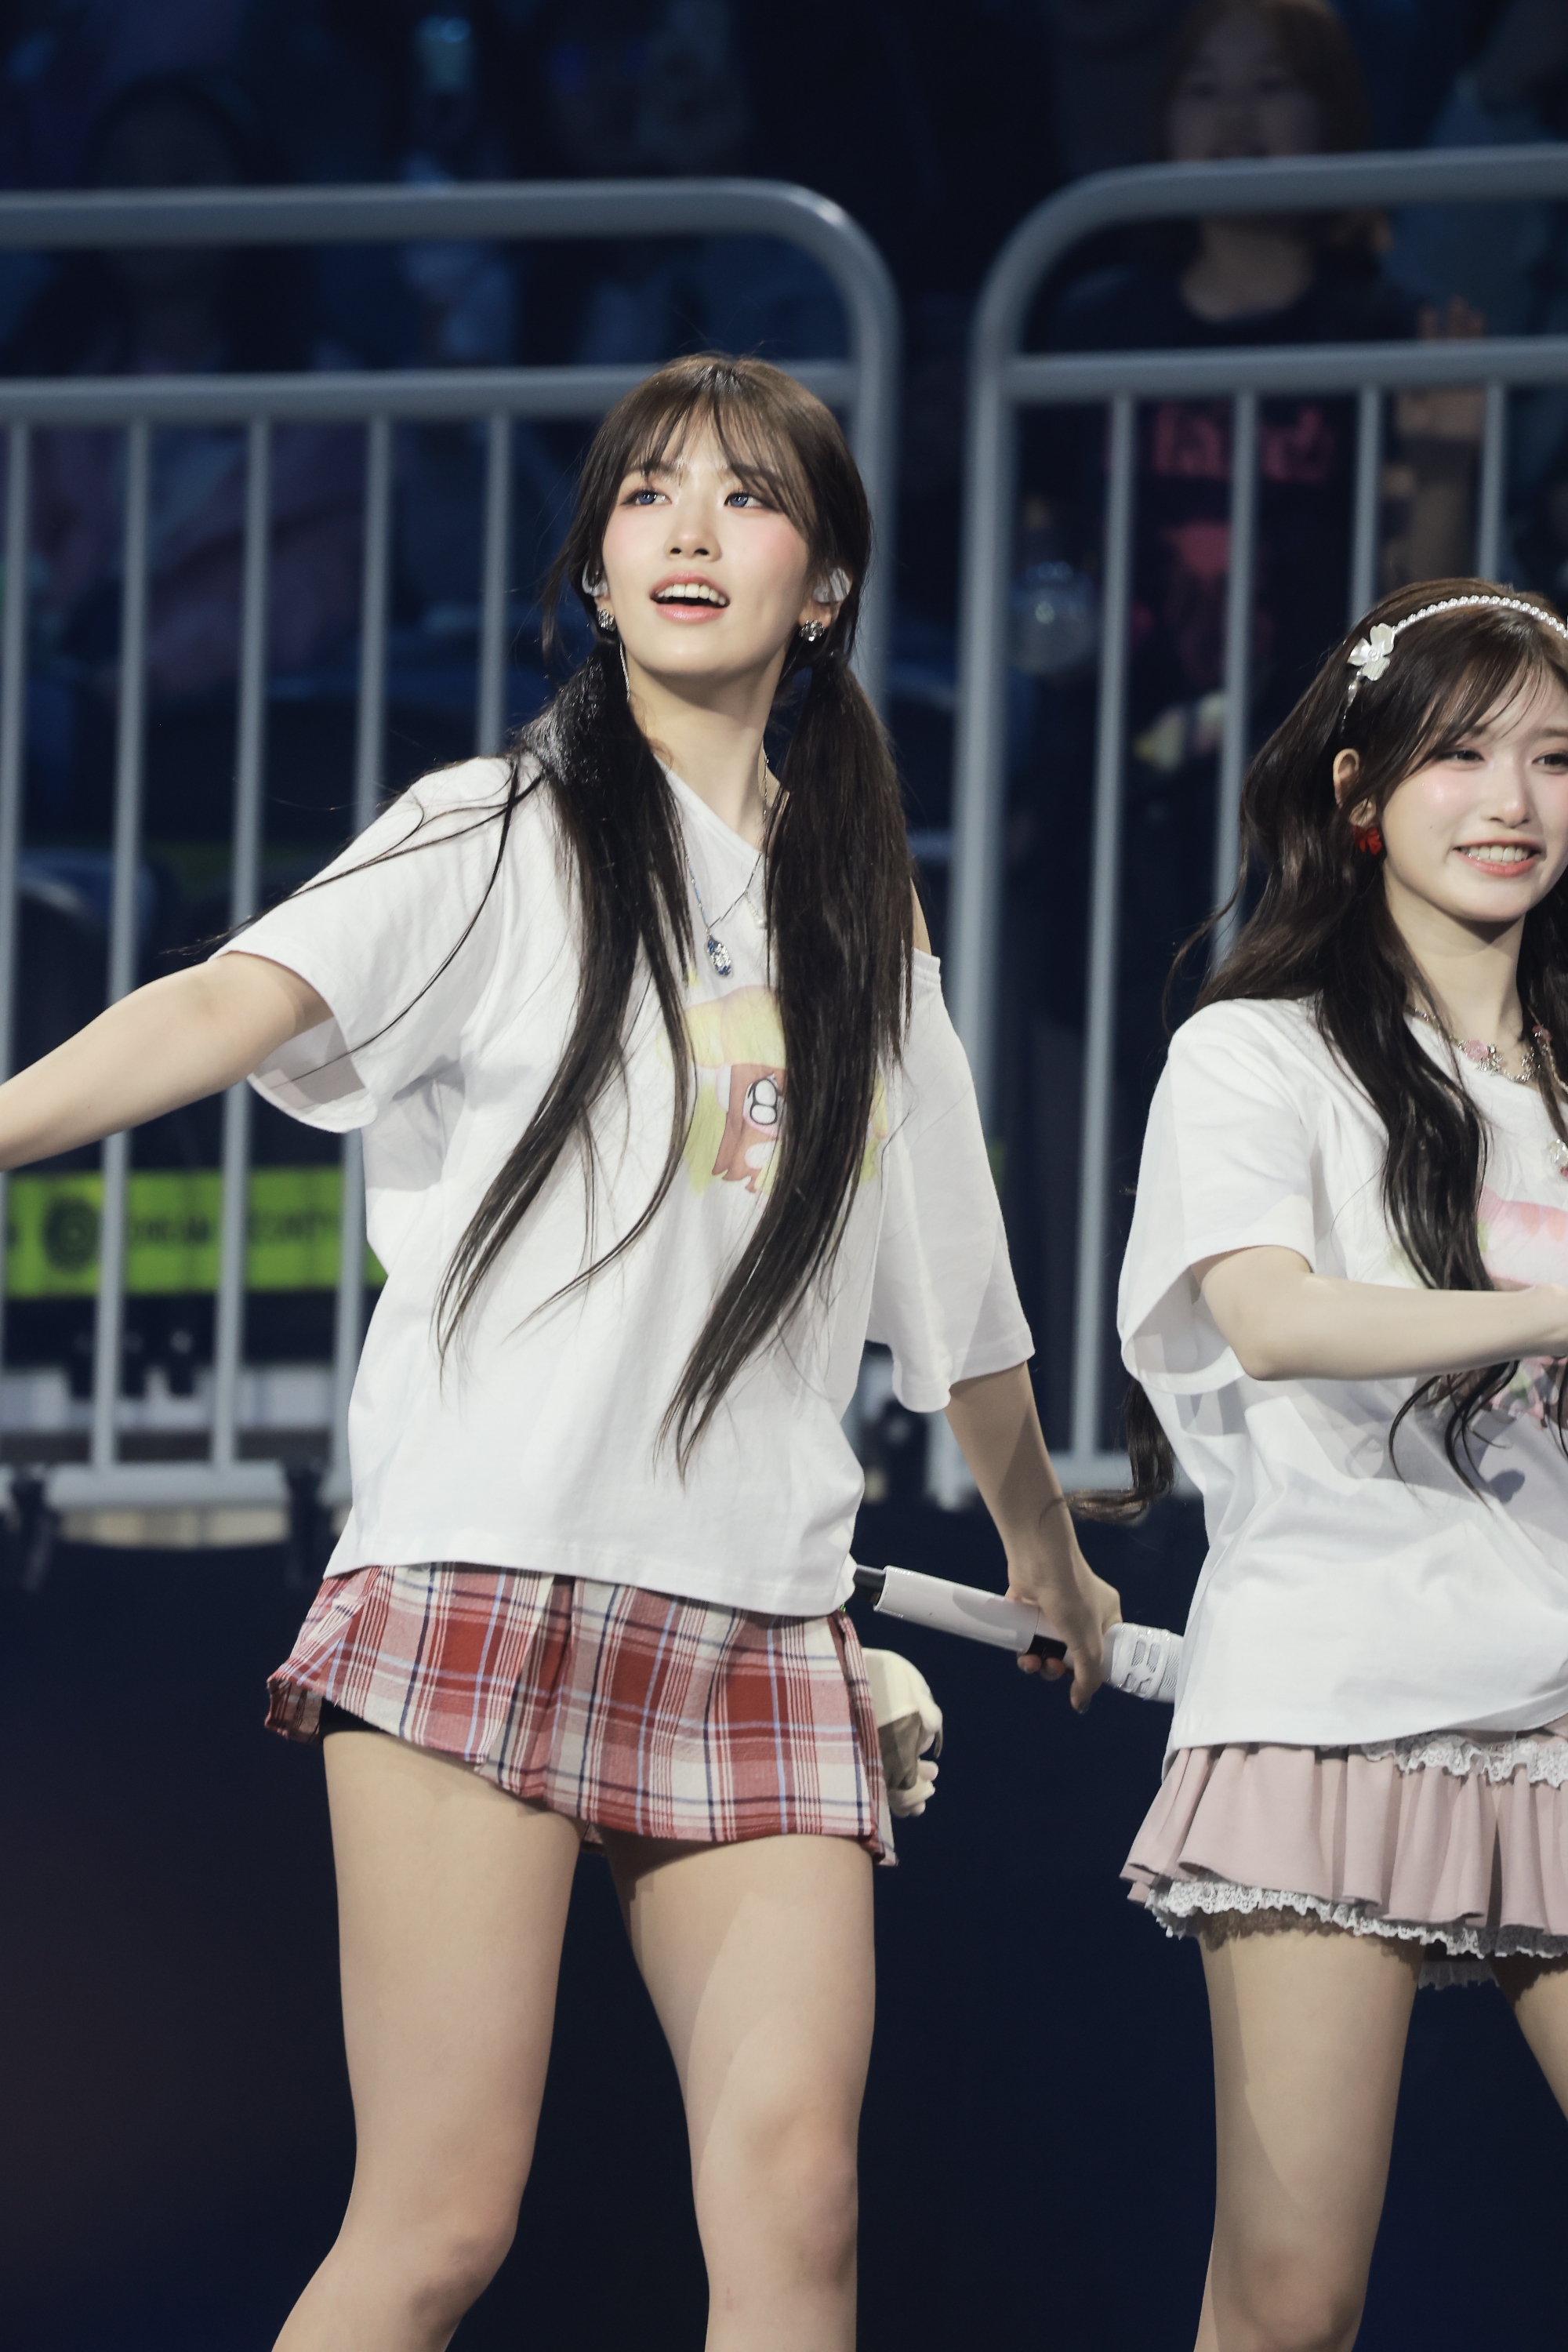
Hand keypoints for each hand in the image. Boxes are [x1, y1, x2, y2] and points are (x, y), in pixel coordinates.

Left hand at [1008, 1536, 1121, 1712]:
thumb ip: (1089, 1676)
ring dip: (1041, 1663)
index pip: (1103, 1652)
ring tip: (1033, 1664)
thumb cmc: (1073, 1599)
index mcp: (1106, 1616)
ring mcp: (1055, 1610)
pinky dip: (1027, 1650)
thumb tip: (1080, 1704)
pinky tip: (1023, 1656)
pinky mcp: (1031, 1607)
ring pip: (1048, 1648)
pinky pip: (1030, 1637)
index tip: (1078, 1679)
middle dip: (1061, 1668)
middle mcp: (1083, 1613)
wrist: (1040, 1559)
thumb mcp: (1089, 1643)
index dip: (1090, 1670)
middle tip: (1053, 1668)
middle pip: (1072, 1654)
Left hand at [1395, 299, 1486, 444]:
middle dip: (1453, 323)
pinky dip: (1485, 351)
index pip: (1427, 348)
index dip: (1428, 329)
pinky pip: (1485, 367)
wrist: (1438, 468)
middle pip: (1451, 343)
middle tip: (1455, 301)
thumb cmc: (1416, 446)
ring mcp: (1464, 384)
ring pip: (1469, 351)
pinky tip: (1485, 335)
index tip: (1426, 310)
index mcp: (1426, 379)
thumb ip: (1404, 392)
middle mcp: (1446, 377)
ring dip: (1470, 332)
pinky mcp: (1481, 394)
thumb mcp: (1405, 417)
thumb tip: (1395, 367)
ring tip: (1471, 311)